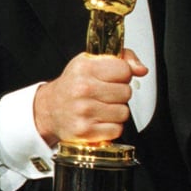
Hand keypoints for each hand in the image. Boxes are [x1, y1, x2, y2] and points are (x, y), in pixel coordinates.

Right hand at [33, 48, 147, 145]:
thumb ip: (122, 59)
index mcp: (85, 68)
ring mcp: (83, 111)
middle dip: (120, 94)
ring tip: (102, 107)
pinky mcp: (84, 131)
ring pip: (124, 112)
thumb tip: (141, 70)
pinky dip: (111, 127)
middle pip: (126, 92)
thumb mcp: (92, 62)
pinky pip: (117, 130)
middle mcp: (83, 89)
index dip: (123, 75)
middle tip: (105, 94)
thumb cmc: (73, 84)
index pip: (125, 70)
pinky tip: (99, 120)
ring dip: (117, 111)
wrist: (49, 109)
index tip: (113, 78)